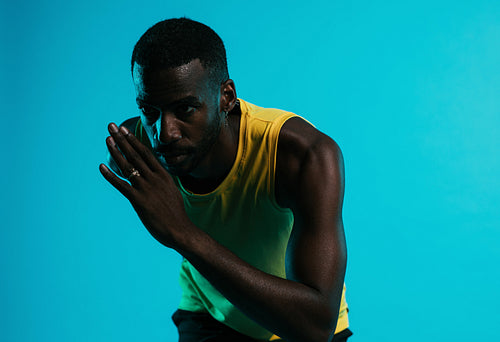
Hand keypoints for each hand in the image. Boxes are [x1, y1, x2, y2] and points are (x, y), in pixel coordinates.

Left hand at [99, 122, 190, 247]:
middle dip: (122, 139)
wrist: (179, 229)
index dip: (134, 141)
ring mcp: (146, 188)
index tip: (125, 131)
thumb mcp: (173, 193)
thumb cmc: (176, 214)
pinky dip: (110, 175)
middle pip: (135, 154)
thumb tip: (158, 179)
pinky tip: (102, 166)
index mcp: (163, 175)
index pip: (146, 153)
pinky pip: (121, 185)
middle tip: (111, 126)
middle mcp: (154, 178)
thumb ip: (163, 183)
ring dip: (116, 151)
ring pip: (127, 166)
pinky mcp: (138, 200)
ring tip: (107, 139)